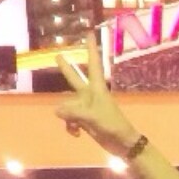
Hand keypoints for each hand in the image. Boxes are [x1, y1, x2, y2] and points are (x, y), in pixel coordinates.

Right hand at [55, 33, 139, 157]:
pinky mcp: (85, 120)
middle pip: (74, 79)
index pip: (93, 64)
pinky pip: (70, 120)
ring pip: (68, 107)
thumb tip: (56, 111)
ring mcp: (87, 108)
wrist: (122, 144)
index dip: (91, 49)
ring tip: (76, 128)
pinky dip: (71, 127)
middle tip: (58, 56)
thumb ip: (73, 112)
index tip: (89, 33)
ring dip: (69, 118)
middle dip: (66, 69)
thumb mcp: (92, 117)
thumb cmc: (112, 125)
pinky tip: (76, 135)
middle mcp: (90, 95)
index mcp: (96, 88)